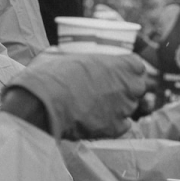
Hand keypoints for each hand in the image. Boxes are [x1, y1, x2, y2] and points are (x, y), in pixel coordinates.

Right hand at [1, 52, 146, 139]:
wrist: (42, 103)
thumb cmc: (52, 74)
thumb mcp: (63, 54)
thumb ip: (76, 55)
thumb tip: (62, 52)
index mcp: (125, 64)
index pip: (137, 66)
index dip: (128, 70)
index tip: (117, 72)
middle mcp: (131, 86)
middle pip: (138, 87)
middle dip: (126, 89)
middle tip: (107, 90)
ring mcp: (125, 108)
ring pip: (130, 107)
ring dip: (119, 107)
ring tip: (98, 106)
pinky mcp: (116, 128)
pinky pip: (123, 126)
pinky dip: (114, 124)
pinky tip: (98, 121)